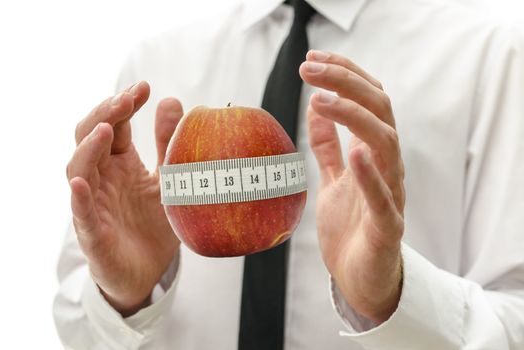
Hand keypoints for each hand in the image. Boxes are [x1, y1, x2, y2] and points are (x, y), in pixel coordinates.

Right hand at [66, 82, 182, 315]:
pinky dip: (79, 198)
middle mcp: (103, 177)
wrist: (150, 271)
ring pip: (78, 169)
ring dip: (89, 148)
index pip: (113, 125)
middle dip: (105, 114)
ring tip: (105, 129)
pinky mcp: (92, 233)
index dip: (124, 104)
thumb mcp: (169, 180)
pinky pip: (81, 214)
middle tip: (127, 98)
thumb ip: (167, 144)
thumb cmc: (155, 223)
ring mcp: (93, 203)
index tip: (144, 88)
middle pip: (90, 137)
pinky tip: (82, 184)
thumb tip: (171, 100)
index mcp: (120, 162)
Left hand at [300, 51, 404, 322]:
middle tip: (309, 67)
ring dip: (355, 117)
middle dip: (345, 83)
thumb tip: (317, 108)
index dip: (345, 75)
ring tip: (322, 99)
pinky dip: (370, 175)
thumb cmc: (351, 227)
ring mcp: (391, 195)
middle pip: (379, 110)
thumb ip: (328, 147)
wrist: (360, 277)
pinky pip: (384, 199)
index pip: (369, 100)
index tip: (314, 58)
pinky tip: (355, 153)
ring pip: (385, 144)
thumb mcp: (333, 179)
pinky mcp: (387, 227)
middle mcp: (387, 167)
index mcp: (374, 154)